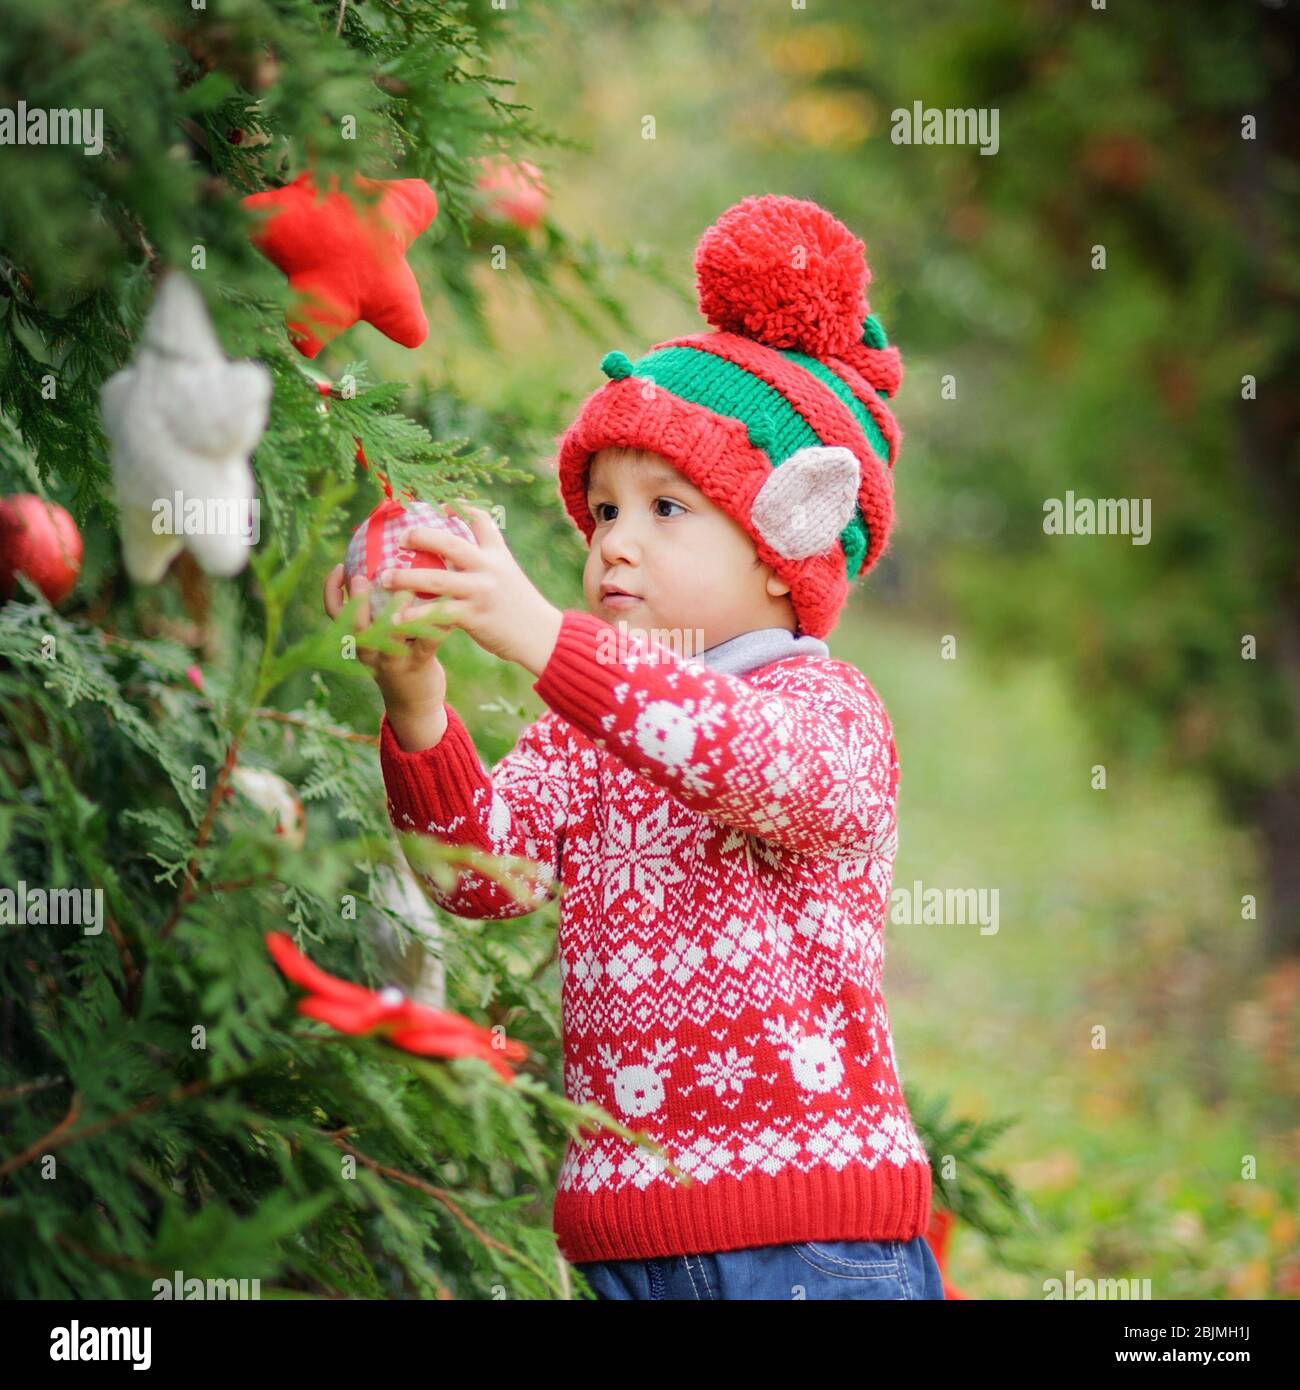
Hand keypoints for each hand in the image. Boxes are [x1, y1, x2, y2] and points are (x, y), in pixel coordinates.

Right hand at [322, 563, 448, 745]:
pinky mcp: (417, 665)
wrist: (414, 704)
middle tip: (358, 577)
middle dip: (354, 602)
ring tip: (406, 591)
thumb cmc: (398, 658)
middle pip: (355, 627)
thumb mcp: (380, 638)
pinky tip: (447, 608)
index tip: (338, 566)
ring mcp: (392, 660)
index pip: (335, 615)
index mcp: (358, 640)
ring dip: (395, 613)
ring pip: (388, 636)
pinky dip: (436, 625)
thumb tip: (385, 567)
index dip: (331, 591)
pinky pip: (426, 642)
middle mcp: (370, 651)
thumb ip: (378, 611)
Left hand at [378, 501, 563, 677]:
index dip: (458, 508)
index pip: (480, 519)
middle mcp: (489, 568)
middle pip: (450, 543)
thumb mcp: (509, 577)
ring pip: (436, 580)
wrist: (543, 637)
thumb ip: (487, 564)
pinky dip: (415, 616)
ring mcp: (481, 591)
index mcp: (498, 554)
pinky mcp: (474, 617)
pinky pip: (438, 614)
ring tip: (384, 578)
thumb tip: (458, 555)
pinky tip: (395, 619)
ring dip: (406, 578)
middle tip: (399, 539)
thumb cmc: (521, 608)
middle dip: (421, 537)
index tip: (438, 505)